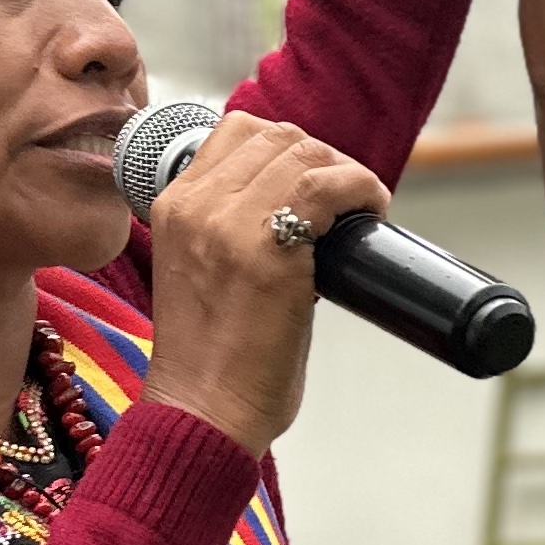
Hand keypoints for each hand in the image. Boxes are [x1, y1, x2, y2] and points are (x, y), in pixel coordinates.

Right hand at [134, 113, 385, 454]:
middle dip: (321, 156)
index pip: (234, 131)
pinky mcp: (268, 250)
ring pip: (303, 152)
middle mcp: (195, 205)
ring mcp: (228, 224)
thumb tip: (297, 211)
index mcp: (172, 206)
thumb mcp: (199, 272)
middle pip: (275, 135)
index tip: (313, 178)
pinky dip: (361, 188)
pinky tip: (372, 211)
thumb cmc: (212, 360)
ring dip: (345, 172)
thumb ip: (229, 232)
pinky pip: (326, 185)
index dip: (287, 146)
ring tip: (361, 206)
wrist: (202, 412)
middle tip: (345, 197)